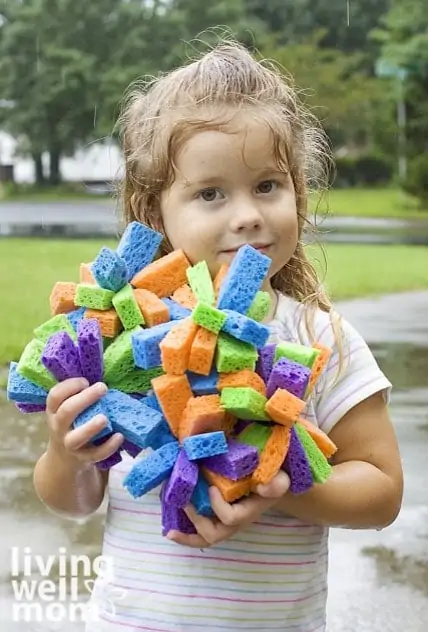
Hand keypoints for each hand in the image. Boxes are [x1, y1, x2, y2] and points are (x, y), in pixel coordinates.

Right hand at [46, 378, 122, 464]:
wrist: (63, 459)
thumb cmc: (72, 424)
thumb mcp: (68, 410)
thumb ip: (79, 396)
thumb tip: (106, 378)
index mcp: (54, 411)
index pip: (55, 396)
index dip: (69, 386)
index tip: (85, 381)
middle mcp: (58, 427)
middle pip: (66, 412)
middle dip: (84, 399)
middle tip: (103, 388)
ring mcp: (69, 444)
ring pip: (76, 438)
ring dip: (91, 427)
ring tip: (104, 418)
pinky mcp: (83, 458)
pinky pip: (95, 454)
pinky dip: (108, 446)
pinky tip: (119, 436)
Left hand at [167, 471, 289, 547]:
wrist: (271, 483)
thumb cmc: (273, 479)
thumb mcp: (280, 479)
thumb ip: (276, 484)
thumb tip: (262, 488)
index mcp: (248, 513)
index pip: (231, 518)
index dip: (218, 506)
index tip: (211, 488)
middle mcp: (235, 522)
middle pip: (214, 535)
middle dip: (197, 521)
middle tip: (185, 503)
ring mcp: (225, 523)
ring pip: (205, 538)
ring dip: (187, 535)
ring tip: (170, 531)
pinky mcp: (217, 517)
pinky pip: (201, 532)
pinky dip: (187, 535)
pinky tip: (171, 531)